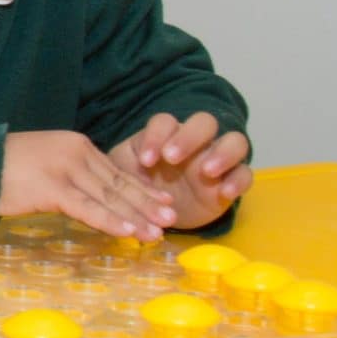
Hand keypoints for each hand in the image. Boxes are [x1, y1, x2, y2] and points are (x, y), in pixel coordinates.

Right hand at [0, 130, 176, 238]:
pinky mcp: (53, 188)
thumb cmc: (3, 167)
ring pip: (109, 197)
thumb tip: (93, 197)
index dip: (143, 188)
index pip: (117, 171)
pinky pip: (89, 209)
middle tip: (172, 219)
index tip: (164, 202)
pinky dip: (112, 222)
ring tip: (158, 233)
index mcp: (76, 144)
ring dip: (137, 217)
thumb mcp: (45, 163)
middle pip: (119, 183)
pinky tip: (129, 233)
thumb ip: (71, 175)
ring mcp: (65, 169)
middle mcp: (76, 152)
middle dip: (148, 204)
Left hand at [108, 112, 251, 231]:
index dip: (157, 136)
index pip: (166, 122)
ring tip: (206, 171)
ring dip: (222, 153)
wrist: (160, 215)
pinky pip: (245, 173)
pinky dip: (239, 180)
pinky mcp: (232, 181)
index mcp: (166, 136)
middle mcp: (196, 142)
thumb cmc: (140, 186)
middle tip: (172, 158)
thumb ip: (116, 168)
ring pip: (234, 141)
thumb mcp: (124, 175)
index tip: (146, 160)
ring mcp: (218, 160)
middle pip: (204, 122)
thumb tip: (91, 167)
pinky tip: (224, 193)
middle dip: (189, 136)